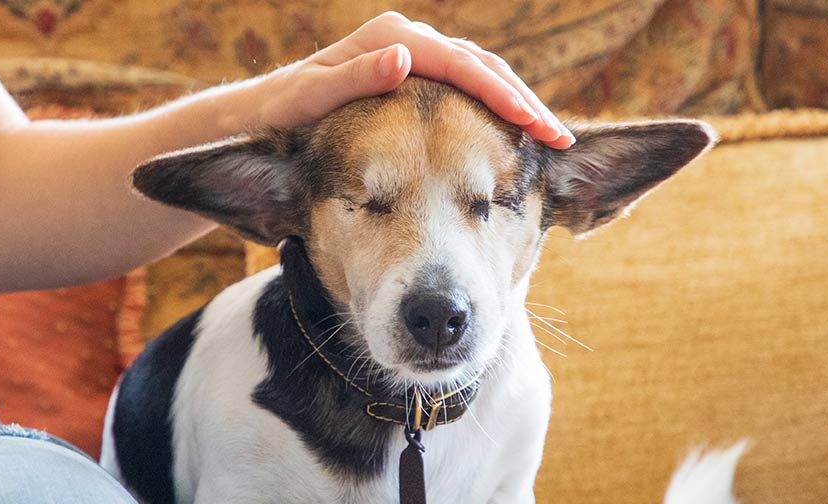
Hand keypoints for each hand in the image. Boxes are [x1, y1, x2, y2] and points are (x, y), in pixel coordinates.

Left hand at [256, 11, 574, 147]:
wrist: (269, 109)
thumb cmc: (285, 110)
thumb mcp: (310, 98)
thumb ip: (354, 79)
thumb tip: (403, 59)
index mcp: (390, 40)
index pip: (460, 65)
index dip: (500, 95)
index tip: (531, 123)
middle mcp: (408, 41)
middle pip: (481, 67)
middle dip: (523, 103)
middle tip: (559, 139)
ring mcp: (415, 57)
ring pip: (481, 76)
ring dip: (517, 106)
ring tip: (551, 141)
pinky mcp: (417, 77)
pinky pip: (467, 90)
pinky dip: (495, 110)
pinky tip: (516, 138)